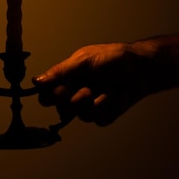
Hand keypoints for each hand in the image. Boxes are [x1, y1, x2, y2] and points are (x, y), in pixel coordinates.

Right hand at [32, 42, 157, 125]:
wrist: (142, 69)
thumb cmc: (114, 59)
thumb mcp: (84, 60)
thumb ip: (61, 71)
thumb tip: (36, 81)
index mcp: (66, 79)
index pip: (46, 95)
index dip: (52, 96)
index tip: (64, 89)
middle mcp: (74, 93)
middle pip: (61, 109)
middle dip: (76, 99)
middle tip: (88, 89)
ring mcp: (89, 106)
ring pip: (81, 115)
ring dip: (96, 101)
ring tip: (107, 88)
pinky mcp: (104, 115)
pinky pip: (99, 119)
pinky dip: (109, 107)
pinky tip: (117, 96)